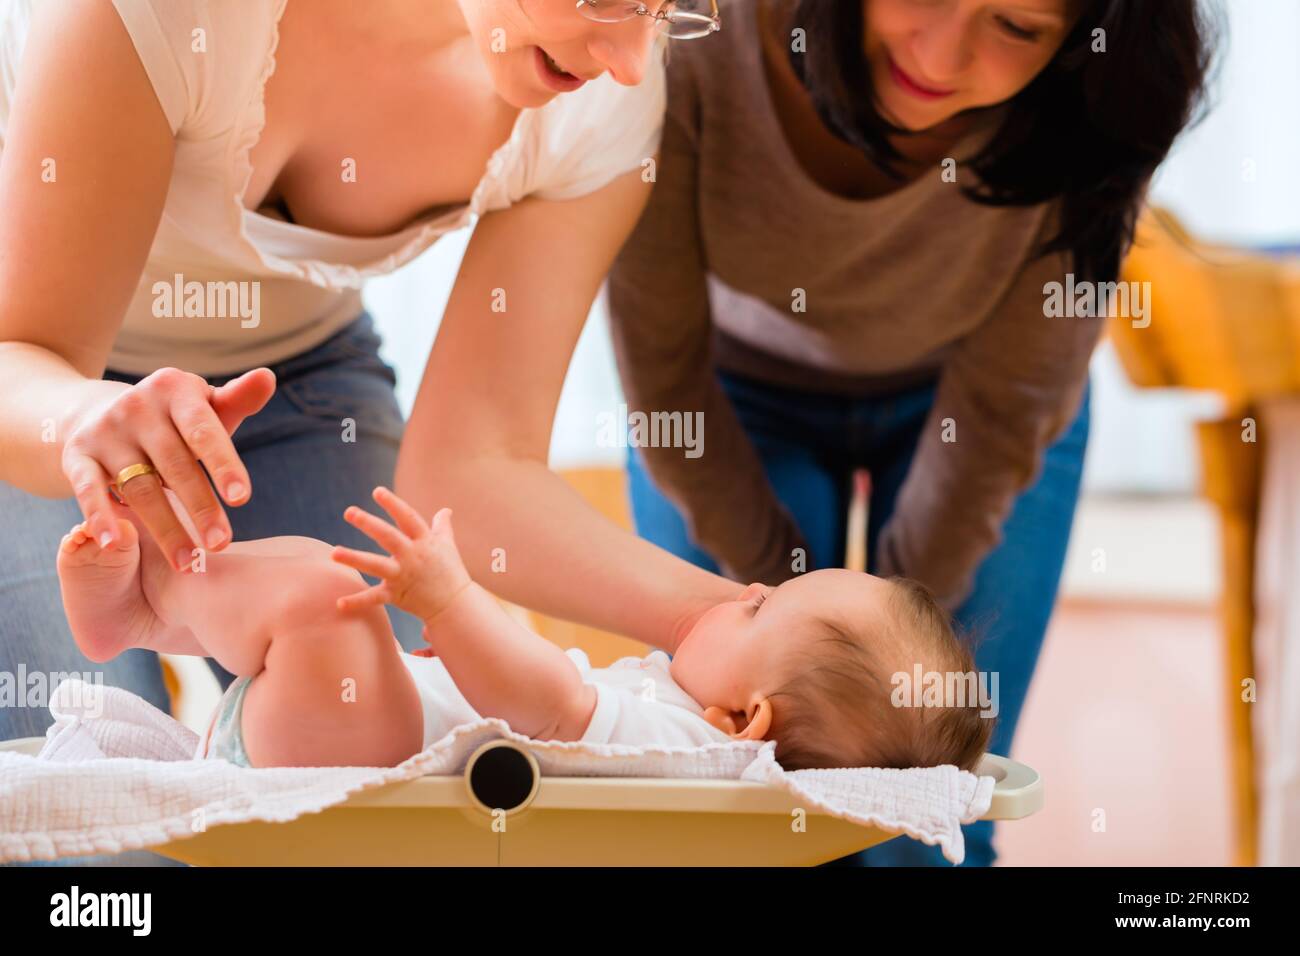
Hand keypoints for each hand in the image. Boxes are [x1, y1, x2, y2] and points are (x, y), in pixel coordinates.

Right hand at [60, 366, 274, 570]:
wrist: (103, 411)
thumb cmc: (177, 419)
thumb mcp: (206, 407)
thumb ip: (238, 399)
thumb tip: (267, 377)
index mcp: (176, 390)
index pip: (204, 431)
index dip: (223, 464)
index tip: (242, 499)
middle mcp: (137, 407)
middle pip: (174, 465)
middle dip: (200, 507)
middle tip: (221, 543)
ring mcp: (105, 431)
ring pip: (140, 486)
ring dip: (164, 527)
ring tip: (188, 561)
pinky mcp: (78, 455)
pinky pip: (88, 489)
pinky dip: (100, 516)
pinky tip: (116, 543)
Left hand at [331, 486, 471, 622]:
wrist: (455, 604)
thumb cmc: (451, 571)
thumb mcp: (448, 545)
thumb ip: (442, 526)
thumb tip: (446, 510)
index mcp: (425, 541)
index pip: (408, 518)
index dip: (393, 504)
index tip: (377, 491)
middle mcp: (413, 556)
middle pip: (388, 537)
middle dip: (369, 524)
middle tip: (349, 512)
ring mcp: (403, 576)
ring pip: (376, 565)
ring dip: (354, 558)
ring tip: (333, 553)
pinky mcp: (397, 595)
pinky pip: (375, 598)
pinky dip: (358, 602)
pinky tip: (339, 603)